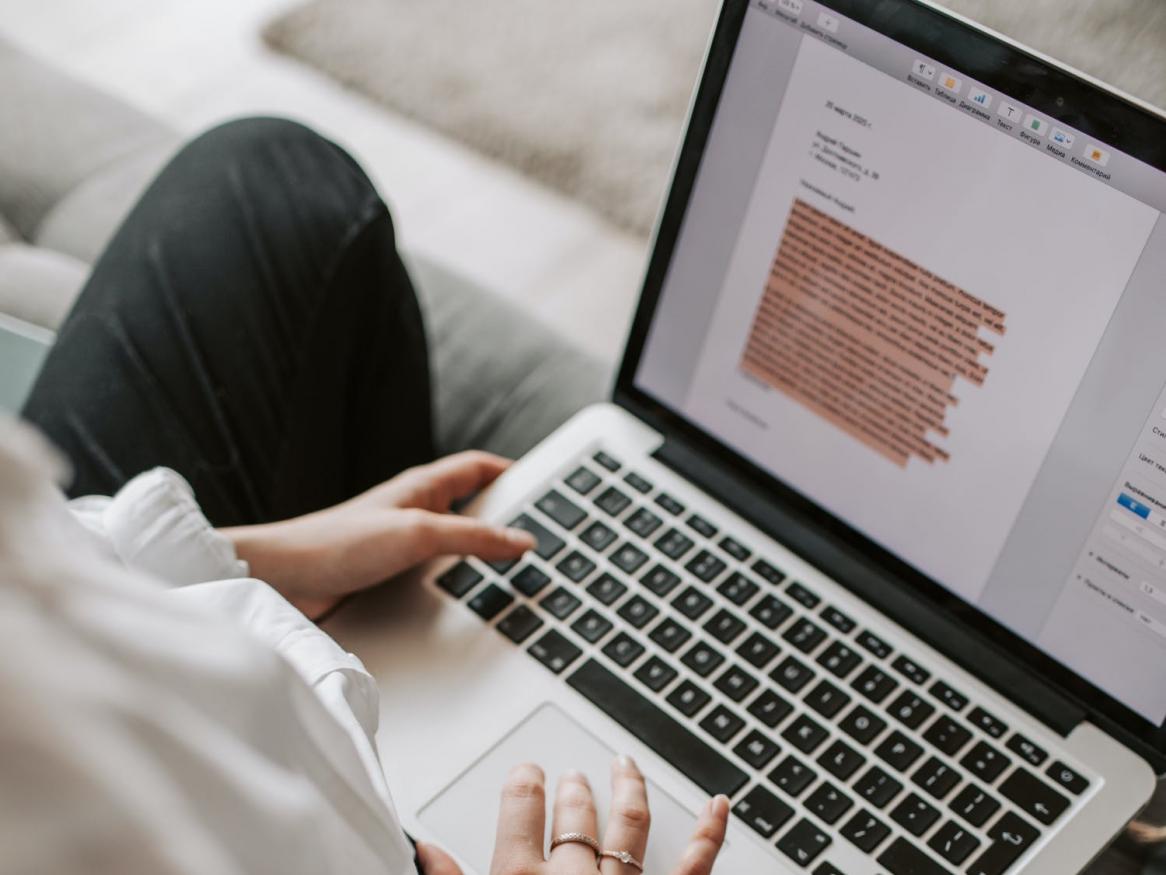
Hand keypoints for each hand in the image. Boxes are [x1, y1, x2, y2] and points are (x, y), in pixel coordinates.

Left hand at [222, 451, 535, 618]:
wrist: (282, 583)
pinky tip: (468, 600)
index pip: (478, 467)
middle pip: (473, 505)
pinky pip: (436, 573)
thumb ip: (471, 537)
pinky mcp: (390, 576)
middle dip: (506, 516)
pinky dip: (458, 581)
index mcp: (422, 488)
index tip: (544, 486)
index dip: (512, 472)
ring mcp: (402, 544)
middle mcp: (414, 511)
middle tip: (542, 533)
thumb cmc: (335, 544)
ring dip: (481, 554)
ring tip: (515, 571)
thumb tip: (522, 540)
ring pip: (456, 543)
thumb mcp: (417, 535)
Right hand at [488, 757, 728, 874]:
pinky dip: (709, 835)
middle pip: (576, 816)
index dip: (524, 785)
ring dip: (627, 791)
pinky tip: (717, 805)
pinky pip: (693, 869)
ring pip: (629, 825)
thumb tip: (431, 853)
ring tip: (625, 767)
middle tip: (575, 775)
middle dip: (575, 790)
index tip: (527, 775)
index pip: (521, 810)